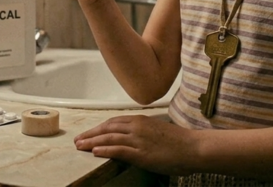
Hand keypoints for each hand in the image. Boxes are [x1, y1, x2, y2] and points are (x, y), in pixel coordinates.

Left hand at [74, 115, 198, 175]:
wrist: (194, 148)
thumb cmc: (180, 141)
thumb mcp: (158, 131)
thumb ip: (143, 132)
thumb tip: (134, 138)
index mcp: (140, 120)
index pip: (113, 122)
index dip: (98, 127)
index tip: (89, 132)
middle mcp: (137, 127)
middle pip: (107, 128)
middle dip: (90, 134)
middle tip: (78, 140)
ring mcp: (138, 140)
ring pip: (109, 138)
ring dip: (92, 142)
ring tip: (81, 146)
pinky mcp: (141, 153)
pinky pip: (118, 150)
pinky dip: (105, 150)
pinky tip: (95, 152)